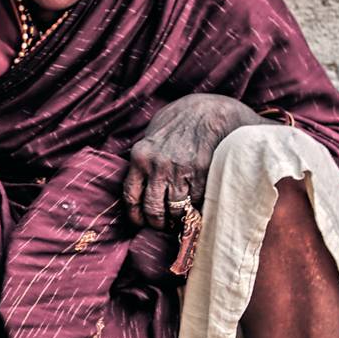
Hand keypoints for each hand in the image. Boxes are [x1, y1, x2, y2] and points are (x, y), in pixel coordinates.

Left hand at [121, 94, 264, 229]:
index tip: (140, 222)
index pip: (131, 197)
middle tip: (161, 225)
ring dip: (176, 219)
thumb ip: (143, 161)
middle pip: (153, 209)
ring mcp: (180, 170)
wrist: (207, 111)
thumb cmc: (177, 123)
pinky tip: (194, 207)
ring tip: (177, 219)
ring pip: (174, 209)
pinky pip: (195, 200)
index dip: (135, 215)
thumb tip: (138, 188)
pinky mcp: (201, 172)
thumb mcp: (151, 136)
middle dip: (157, 223)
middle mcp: (158, 166)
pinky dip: (195, 207)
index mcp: (140, 157)